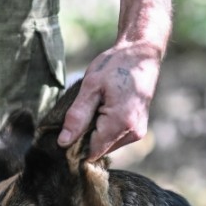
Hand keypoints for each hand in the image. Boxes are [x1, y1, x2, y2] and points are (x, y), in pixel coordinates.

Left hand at [57, 41, 162, 159]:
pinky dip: (105, 130)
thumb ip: (77, 116)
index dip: (75, 145)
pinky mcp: (138, 130)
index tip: (67, 129)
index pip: (91, 151)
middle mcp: (132, 133)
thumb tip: (63, 142)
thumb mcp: (91, 86)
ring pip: (106, 145)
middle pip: (98, 150)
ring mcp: (137, 133)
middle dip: (85, 137)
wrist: (141, 53)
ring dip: (95, 133)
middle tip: (82, 112)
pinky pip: (114, 139)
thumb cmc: (115, 65)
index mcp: (120, 123)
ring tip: (96, 108)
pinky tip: (103, 111)